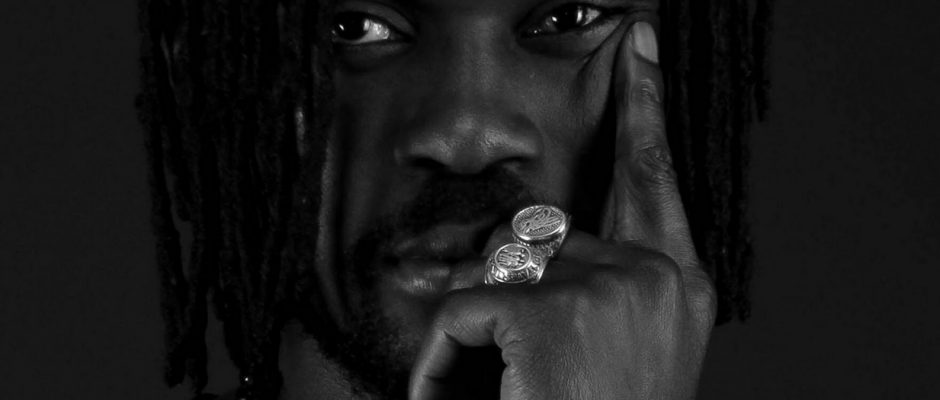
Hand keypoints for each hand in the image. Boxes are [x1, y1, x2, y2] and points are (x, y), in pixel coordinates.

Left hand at [408, 21, 716, 399]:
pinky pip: (461, 307)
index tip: (641, 46)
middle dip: (494, 280)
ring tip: (475, 391)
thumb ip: (586, 285)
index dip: (646, 109)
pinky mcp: (552, 313)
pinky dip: (439, 361)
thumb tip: (517, 244)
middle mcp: (655, 277)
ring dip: (467, 331)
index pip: (655, 177)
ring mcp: (609, 289)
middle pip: (540, 231)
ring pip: (495, 269)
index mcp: (678, 286)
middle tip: (483, 345)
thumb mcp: (611, 350)